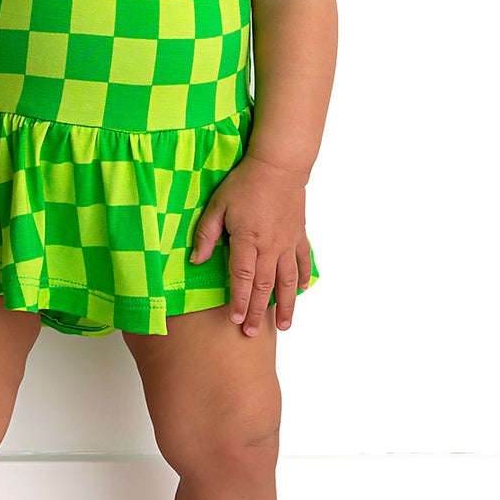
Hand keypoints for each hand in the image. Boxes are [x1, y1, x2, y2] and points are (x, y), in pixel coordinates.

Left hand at [188, 156, 313, 335]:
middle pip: (264, 286)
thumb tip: (196, 260)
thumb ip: (206, 234)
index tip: (236, 320)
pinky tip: (301, 290)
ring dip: (287, 305)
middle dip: (259, 312)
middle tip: (253, 334)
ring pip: (288, 281)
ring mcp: (287, 243)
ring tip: (286, 326)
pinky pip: (303, 262)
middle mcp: (270, 246)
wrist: (278, 166)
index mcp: (248, 240)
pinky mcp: (298, 236)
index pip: (242, 278)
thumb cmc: (244, 183)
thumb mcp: (217, 205)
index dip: (239, 301)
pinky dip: (302, 278)